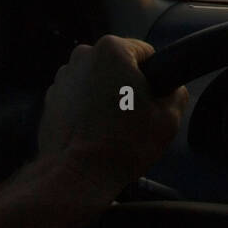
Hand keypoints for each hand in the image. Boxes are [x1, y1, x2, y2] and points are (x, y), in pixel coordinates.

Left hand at [36, 35, 188, 201]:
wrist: (77, 176)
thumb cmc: (121, 145)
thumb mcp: (168, 119)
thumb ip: (176, 93)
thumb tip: (172, 90)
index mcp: (112, 50)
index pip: (146, 52)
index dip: (154, 77)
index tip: (152, 99)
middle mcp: (83, 57)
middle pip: (118, 65)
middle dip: (127, 85)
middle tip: (135, 116)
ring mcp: (62, 78)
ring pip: (97, 81)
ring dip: (106, 96)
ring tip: (113, 127)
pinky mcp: (50, 100)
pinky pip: (78, 98)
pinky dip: (87, 110)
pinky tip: (95, 132)